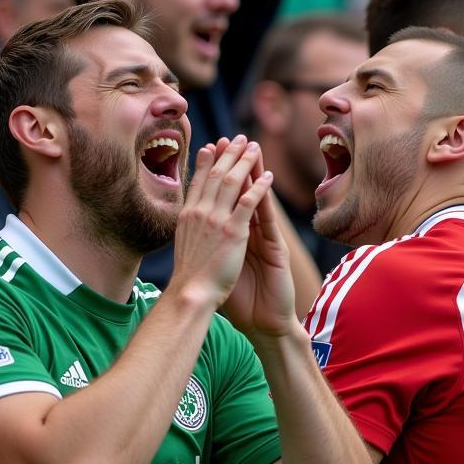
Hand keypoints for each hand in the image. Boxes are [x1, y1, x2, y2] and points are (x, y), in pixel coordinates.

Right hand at [169, 134, 272, 310]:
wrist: (191, 295)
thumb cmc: (189, 279)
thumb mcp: (184, 247)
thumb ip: (190, 232)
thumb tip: (190, 226)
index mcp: (187, 216)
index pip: (198, 181)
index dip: (207, 162)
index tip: (213, 147)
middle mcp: (199, 212)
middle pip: (216, 175)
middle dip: (228, 154)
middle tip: (238, 138)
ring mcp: (215, 220)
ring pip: (232, 182)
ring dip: (244, 162)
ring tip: (255, 148)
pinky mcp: (233, 232)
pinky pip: (248, 202)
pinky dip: (259, 187)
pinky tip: (268, 177)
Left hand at [214, 137, 295, 339]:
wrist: (264, 324)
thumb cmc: (241, 302)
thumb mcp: (219, 271)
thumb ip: (209, 253)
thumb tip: (187, 241)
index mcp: (235, 236)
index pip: (226, 200)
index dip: (217, 175)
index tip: (208, 150)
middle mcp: (250, 234)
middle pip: (242, 193)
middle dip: (236, 166)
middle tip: (231, 139)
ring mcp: (264, 240)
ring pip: (258, 201)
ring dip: (254, 175)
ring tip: (250, 150)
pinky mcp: (276, 250)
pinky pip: (268, 221)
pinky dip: (265, 202)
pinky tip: (263, 183)